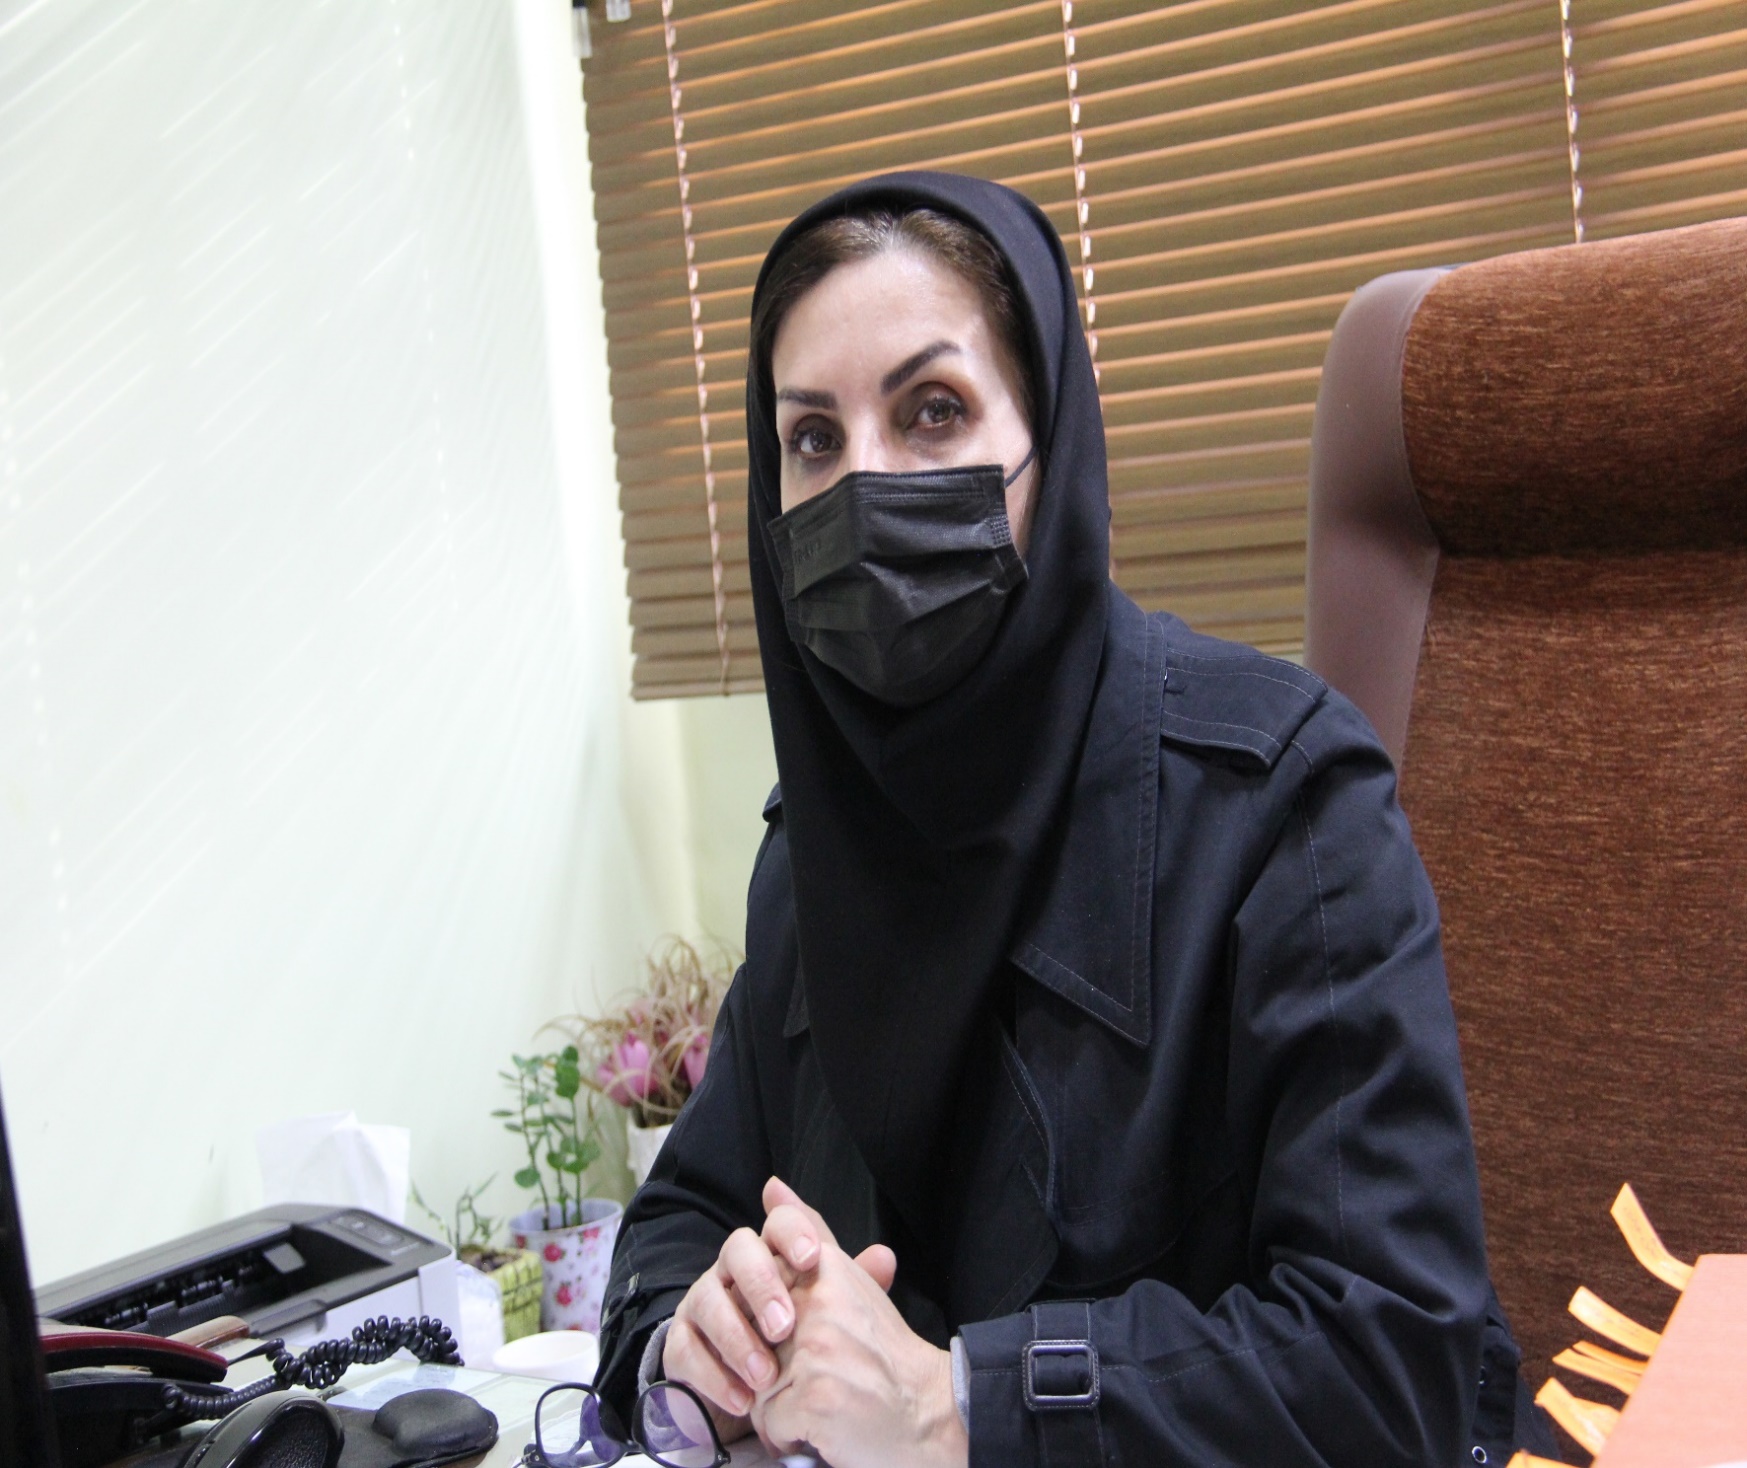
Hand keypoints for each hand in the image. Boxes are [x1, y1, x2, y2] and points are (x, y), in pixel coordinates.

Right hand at [661, 1178, 890, 1441]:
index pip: (778, 1224)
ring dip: (736, 1338)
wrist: (749, 1385)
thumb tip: (885, 1256)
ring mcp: (700, 1303)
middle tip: (785, 1326)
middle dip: (760, 1284)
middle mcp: (731, 1269)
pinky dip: (713, 1376)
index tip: (811, 1256)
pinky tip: (743, 1400)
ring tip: (767, 1377)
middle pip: (736, 1250)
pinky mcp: (679, 1343)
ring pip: (706, 1300)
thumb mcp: (824, 1311)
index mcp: (769, 1252)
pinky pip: (685, 1350)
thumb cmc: (794, 1338)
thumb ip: (852, 1284)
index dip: (793, 1230)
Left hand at [752, 1186, 966, 1467]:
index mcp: (826, 1270)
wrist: (930, 1414)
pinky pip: (770, 1423)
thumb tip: (772, 1187)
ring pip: (757, 1387)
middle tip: (826, 1377)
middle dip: (776, 1369)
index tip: (807, 1335)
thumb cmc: (886, 1355)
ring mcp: (815, 1350)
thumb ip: (809, 1233)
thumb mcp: (850, 1281)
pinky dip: (791, 1438)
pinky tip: (827, 1429)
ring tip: (828, 1403)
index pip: (761, 1277)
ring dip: (783, 1407)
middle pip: (753, 1341)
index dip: (771, 1316)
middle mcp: (819, 1302)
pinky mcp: (814, 1398)